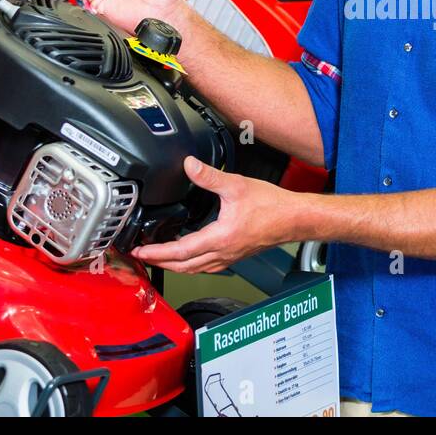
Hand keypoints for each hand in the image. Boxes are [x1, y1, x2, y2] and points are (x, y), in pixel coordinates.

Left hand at [132, 157, 295, 273]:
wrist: (295, 219)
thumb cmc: (272, 206)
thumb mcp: (237, 185)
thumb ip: (210, 176)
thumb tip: (190, 165)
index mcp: (220, 238)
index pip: (180, 252)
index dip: (157, 252)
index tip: (140, 250)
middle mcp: (223, 252)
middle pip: (184, 266)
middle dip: (160, 262)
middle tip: (142, 257)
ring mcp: (230, 257)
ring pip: (195, 269)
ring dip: (175, 266)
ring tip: (160, 259)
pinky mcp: (236, 255)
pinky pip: (207, 266)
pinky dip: (192, 264)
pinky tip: (191, 256)